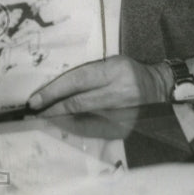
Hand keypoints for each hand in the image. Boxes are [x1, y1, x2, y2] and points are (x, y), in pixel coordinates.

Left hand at [26, 55, 169, 115]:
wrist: (159, 87)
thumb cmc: (128, 72)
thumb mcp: (110, 63)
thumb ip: (87, 74)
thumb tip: (55, 90)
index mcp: (115, 71)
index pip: (77, 81)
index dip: (53, 91)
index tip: (35, 100)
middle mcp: (120, 92)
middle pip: (78, 103)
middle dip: (52, 108)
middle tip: (34, 112)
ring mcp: (125, 114)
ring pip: (84, 120)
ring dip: (61, 120)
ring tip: (44, 119)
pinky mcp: (126, 129)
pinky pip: (95, 131)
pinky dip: (76, 129)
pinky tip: (63, 126)